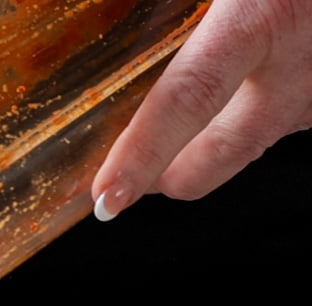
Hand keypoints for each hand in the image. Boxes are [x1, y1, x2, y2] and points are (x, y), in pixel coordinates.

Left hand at [92, 0, 311, 219]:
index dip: (140, 155)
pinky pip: (292, 109)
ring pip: (252, 138)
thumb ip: (181, 1)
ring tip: (181, 122)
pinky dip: (262, 103)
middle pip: (212, 160)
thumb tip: (102, 8)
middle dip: (163, 177)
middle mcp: (300, 71)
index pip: (185, 102)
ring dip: (213, 140)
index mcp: (260, 20)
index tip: (106, 198)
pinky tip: (257, 70)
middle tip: (126, 177)